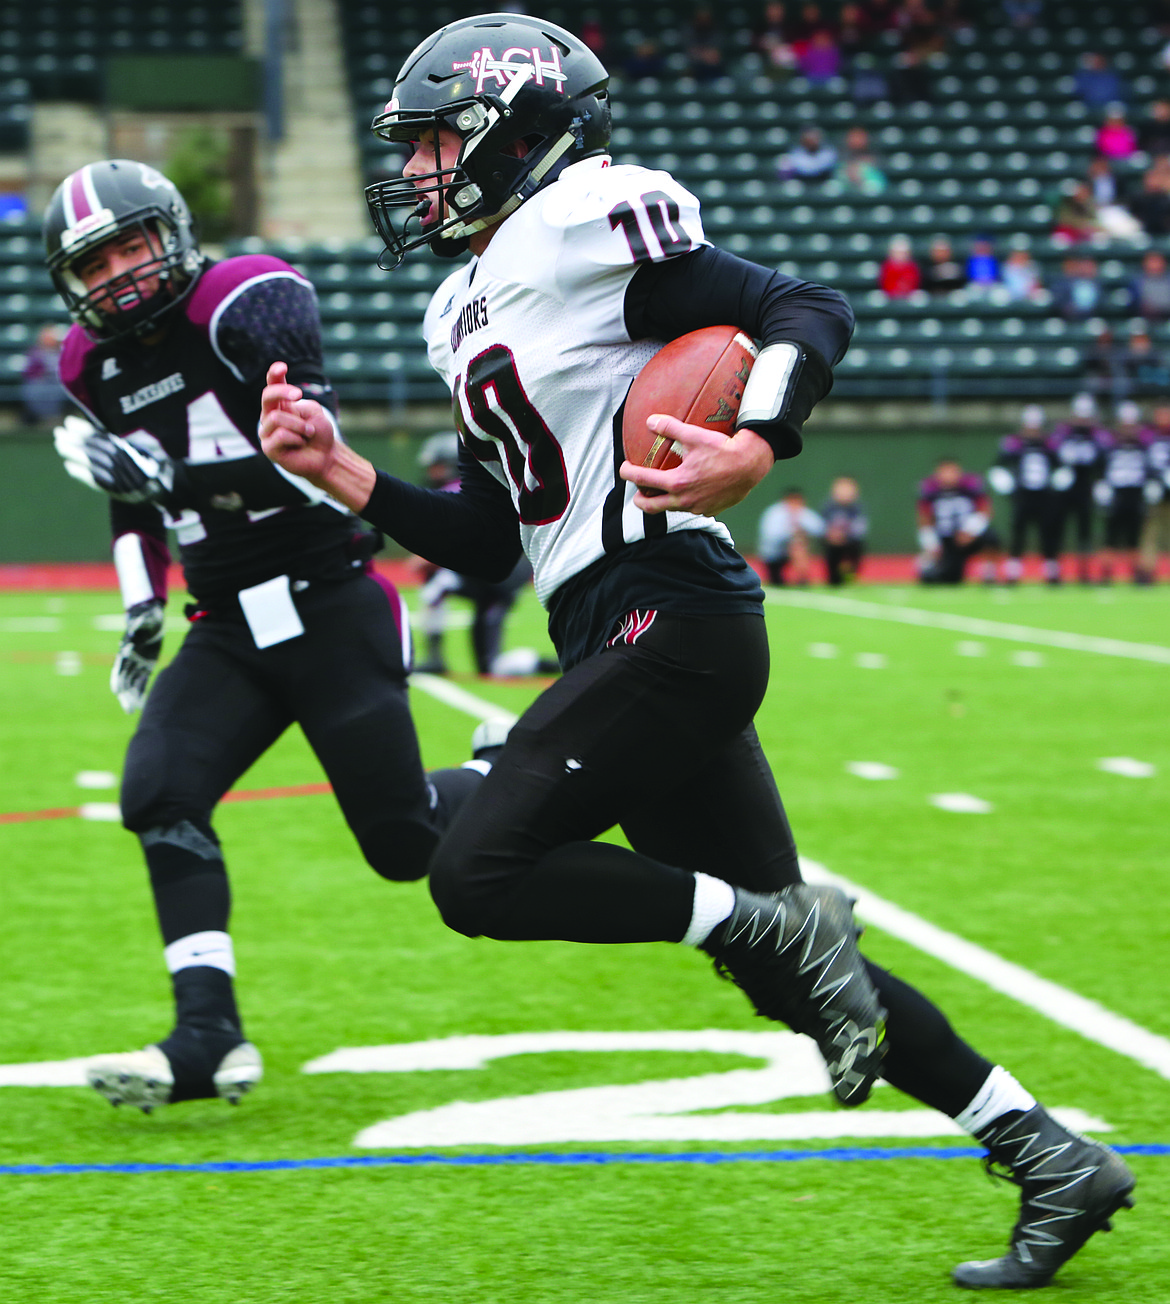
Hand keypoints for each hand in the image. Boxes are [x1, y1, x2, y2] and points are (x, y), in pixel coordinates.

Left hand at [54, 415, 174, 503]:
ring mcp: (117, 475)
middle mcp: (120, 460)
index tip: (69, 422)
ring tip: (59, 445)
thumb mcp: (139, 448)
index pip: (100, 435)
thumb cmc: (152, 466)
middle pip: (91, 447)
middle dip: (73, 439)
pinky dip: (80, 473)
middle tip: (58, 432)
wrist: (165, 487)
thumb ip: (120, 442)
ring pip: (89, 462)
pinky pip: (94, 480)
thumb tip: (97, 433)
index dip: (83, 429)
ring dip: (72, 453)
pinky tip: (69, 466)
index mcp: (126, 448)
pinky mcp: (115, 489)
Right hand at [111, 598, 164, 712]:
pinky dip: (142, 692)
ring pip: (133, 684)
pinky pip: (143, 681)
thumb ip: (140, 624)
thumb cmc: (147, 617)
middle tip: (128, 710)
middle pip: (125, 680)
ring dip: (133, 697)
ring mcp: (137, 663)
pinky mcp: (146, 666)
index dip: (118, 679)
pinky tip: (143, 704)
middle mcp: (130, 660)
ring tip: (133, 711)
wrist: (150, 617)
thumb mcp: (146, 618)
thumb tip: (136, 626)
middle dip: (126, 695)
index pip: (120, 667)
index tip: (117, 691)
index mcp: (127, 650)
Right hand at [259, 361, 375, 511]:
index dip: (274, 374)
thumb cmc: (320, 434)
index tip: (282, 367)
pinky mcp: (268, 448)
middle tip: (298, 394)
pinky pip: (281, 435)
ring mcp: (267, 432)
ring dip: (299, 425)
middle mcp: (270, 416)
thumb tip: (282, 415)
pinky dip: (296, 438)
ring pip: (276, 418)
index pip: (273, 385)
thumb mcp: (314, 412)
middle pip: (267, 396)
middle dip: (282, 391)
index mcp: (281, 404)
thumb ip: (299, 406)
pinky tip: (300, 445)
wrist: (326, 457)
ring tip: (308, 434)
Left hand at [619, 416, 774, 516]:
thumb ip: (670, 428)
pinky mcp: (710, 510)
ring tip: (661, 492)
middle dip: (640, 499)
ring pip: (671, 509)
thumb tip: (650, 420)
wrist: (751, 465)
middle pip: (651, 506)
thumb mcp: (695, 435)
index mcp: (677, 482)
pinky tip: (689, 492)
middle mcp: (684, 499)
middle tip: (637, 492)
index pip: (643, 480)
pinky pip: (691, 509)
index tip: (623, 468)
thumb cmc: (723, 449)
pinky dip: (685, 502)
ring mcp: (697, 507)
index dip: (628, 473)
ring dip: (662, 501)